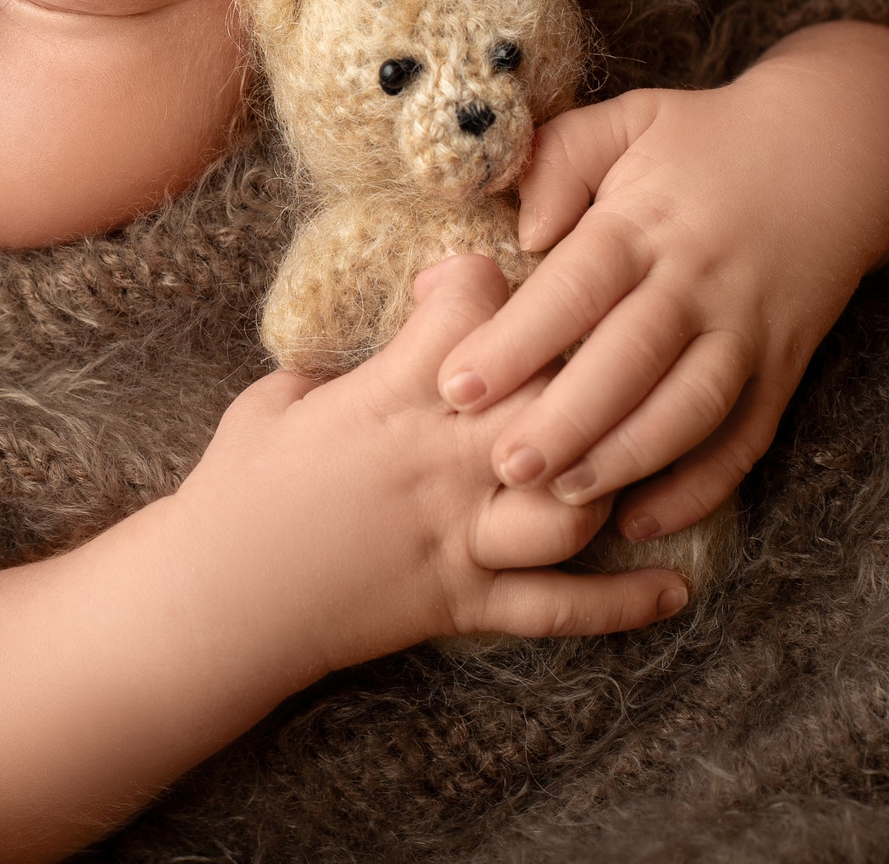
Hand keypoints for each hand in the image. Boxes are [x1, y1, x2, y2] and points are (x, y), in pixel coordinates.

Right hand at [0, 253, 686, 863]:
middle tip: (596, 352)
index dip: (481, 280)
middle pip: (547, 394)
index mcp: (385, 396)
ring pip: (573, 501)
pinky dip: (618, 604)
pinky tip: (675, 592)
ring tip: (644, 458)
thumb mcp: (271, 403)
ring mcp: (456, 535)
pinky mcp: (459, 602)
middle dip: (583, 367)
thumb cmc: (230, 493)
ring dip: (614, 478)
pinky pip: (555, 609)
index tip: (472, 281)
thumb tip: (364, 349)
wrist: (213, 600)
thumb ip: (327, 369)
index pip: (469, 308)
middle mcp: (437, 460)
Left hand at [431, 21, 888, 541]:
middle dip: (566, 420)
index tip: (456, 384)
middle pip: (631, 360)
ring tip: (564, 497)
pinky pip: (747, 438)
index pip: (576, 287)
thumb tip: (521, 230)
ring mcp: (747, 329)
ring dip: (629, 458)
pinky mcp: (784, 367)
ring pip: (691, 408)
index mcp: (646, 221)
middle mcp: (699, 281)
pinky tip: (645, 520)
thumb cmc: (705, 140)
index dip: (517, 340)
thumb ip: (560, 160)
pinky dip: (702, 487)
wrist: (836, 151)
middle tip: (503, 466)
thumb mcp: (628, 120)